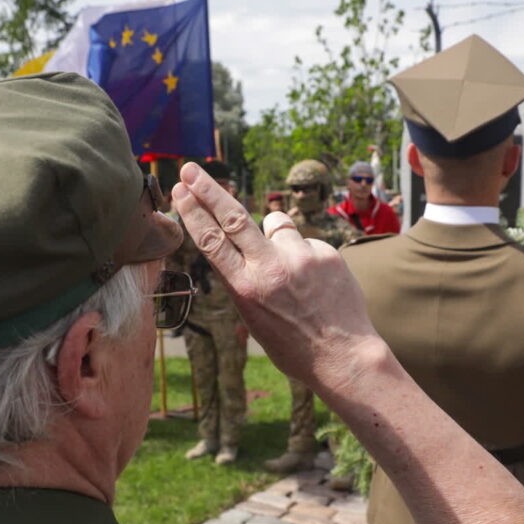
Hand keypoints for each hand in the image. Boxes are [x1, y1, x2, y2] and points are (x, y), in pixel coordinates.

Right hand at [171, 163, 381, 389]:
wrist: (343, 356)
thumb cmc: (293, 344)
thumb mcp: (254, 317)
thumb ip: (245, 278)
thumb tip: (241, 242)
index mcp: (246, 289)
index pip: (212, 241)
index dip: (193, 211)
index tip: (180, 189)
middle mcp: (270, 268)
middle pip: (233, 216)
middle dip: (208, 189)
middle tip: (191, 167)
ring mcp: (300, 257)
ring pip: (276, 224)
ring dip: (275, 237)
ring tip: (292, 272)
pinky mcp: (326, 253)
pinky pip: (306, 242)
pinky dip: (305, 256)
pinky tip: (316, 283)